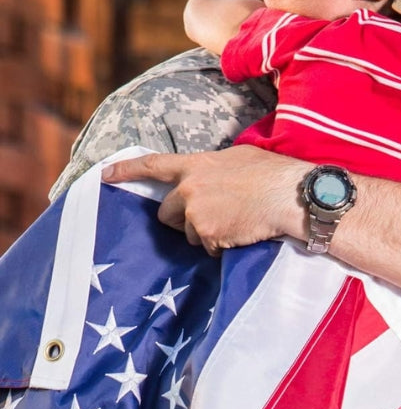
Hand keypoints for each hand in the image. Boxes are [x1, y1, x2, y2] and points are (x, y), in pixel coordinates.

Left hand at [101, 146, 309, 255]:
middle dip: (182, 221)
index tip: (105, 175)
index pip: (153, 166)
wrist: (288, 195)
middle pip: (167, 213)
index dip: (126, 170)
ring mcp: (197, 213)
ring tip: (235, 223)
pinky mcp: (209, 235)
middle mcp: (189, 188)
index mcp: (195, 165)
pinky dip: (222, 247)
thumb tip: (209, 178)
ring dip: (207, 234)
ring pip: (191, 235)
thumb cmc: (271, 175)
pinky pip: (209, 249)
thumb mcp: (237, 159)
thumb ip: (213, 168)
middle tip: (208, 220)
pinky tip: (241, 233)